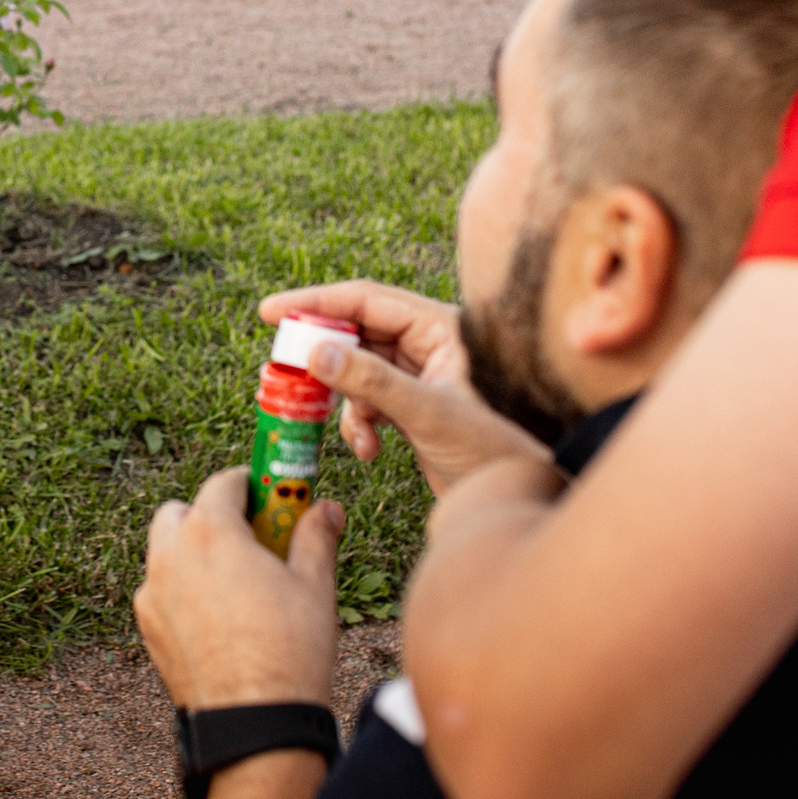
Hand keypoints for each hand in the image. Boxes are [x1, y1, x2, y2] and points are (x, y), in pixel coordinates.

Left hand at [135, 467, 342, 710]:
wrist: (255, 723)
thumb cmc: (289, 650)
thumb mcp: (314, 585)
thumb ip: (316, 536)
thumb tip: (327, 509)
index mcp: (210, 533)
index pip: (224, 484)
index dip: (252, 485)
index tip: (272, 495)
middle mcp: (171, 556)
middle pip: (182, 513)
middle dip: (211, 516)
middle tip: (251, 539)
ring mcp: (153, 594)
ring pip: (165, 553)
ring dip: (193, 552)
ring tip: (237, 581)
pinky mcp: (148, 629)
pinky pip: (161, 592)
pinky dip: (182, 590)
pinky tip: (219, 617)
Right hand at [261, 279, 552, 493]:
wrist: (526, 498)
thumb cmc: (500, 450)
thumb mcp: (431, 413)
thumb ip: (372, 382)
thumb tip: (316, 352)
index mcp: (443, 328)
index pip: (368, 300)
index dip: (316, 302)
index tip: (271, 313)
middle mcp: (432, 345)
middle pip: (358, 333)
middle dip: (324, 356)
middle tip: (286, 370)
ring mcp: (423, 377)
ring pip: (359, 372)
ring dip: (344, 401)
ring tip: (349, 429)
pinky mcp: (417, 408)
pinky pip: (369, 403)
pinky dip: (360, 424)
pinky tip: (369, 451)